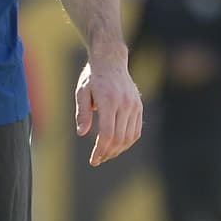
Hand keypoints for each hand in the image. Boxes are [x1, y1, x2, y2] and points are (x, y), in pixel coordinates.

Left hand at [74, 49, 143, 166]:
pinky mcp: (138, 106)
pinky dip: (128, 142)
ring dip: (118, 150)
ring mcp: (134, 105)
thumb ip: (82, 113)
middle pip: (119, 138)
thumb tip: (82, 133)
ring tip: (106, 154)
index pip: (107, 133)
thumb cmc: (93, 77)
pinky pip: (136, 130)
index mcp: (109, 100)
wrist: (111, 60)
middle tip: (97, 160)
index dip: (100, 150)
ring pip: (130, 137)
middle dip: (108, 153)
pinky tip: (117, 145)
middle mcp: (124, 103)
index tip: (93, 160)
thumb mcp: (82, 92)